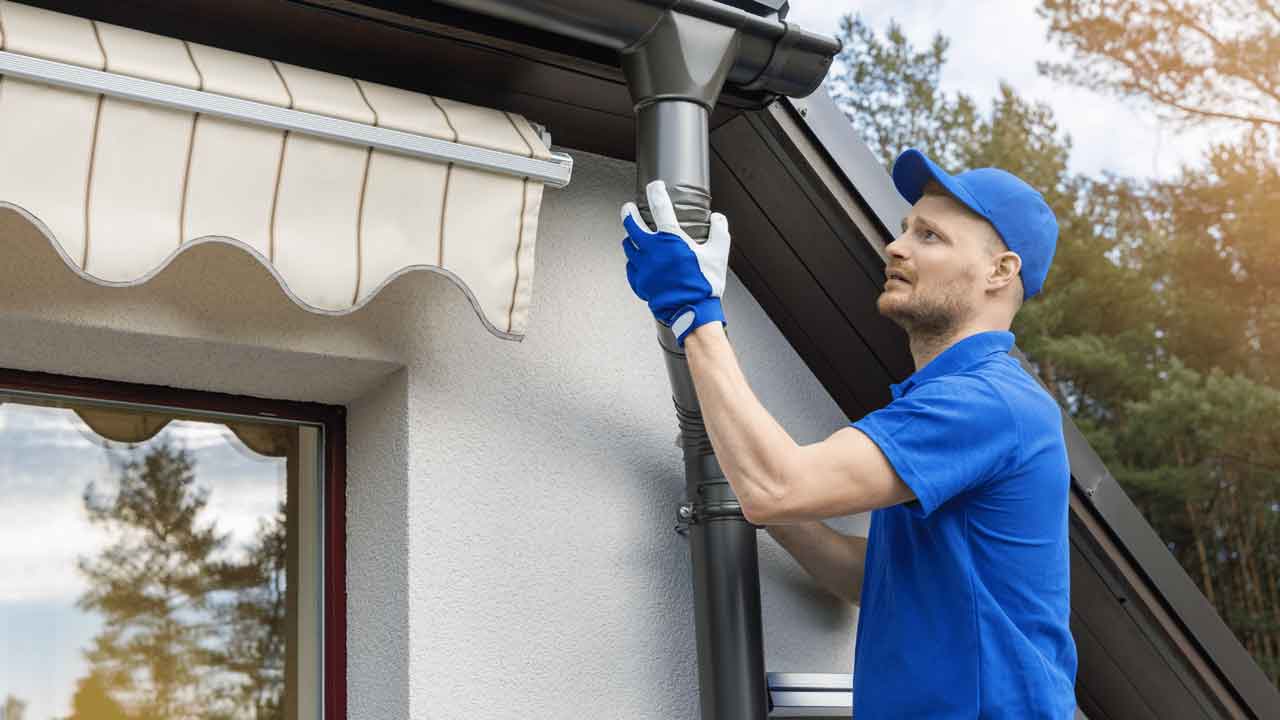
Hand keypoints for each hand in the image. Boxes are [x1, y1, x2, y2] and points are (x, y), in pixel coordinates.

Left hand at [621, 180, 730, 345]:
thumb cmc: (704, 284)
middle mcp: (652, 249)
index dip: (655, 192)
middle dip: (628, 213)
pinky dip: (632, 261)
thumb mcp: (719, 253)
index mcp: (670, 238)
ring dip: (629, 237)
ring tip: (632, 235)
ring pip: (628, 246)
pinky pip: (630, 267)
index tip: (654, 186)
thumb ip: (719, 231)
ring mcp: (643, 266)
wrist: (692, 312)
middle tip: (629, 208)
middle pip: (631, 224)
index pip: (659, 206)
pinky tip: (636, 261)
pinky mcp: (640, 282)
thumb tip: (718, 218)